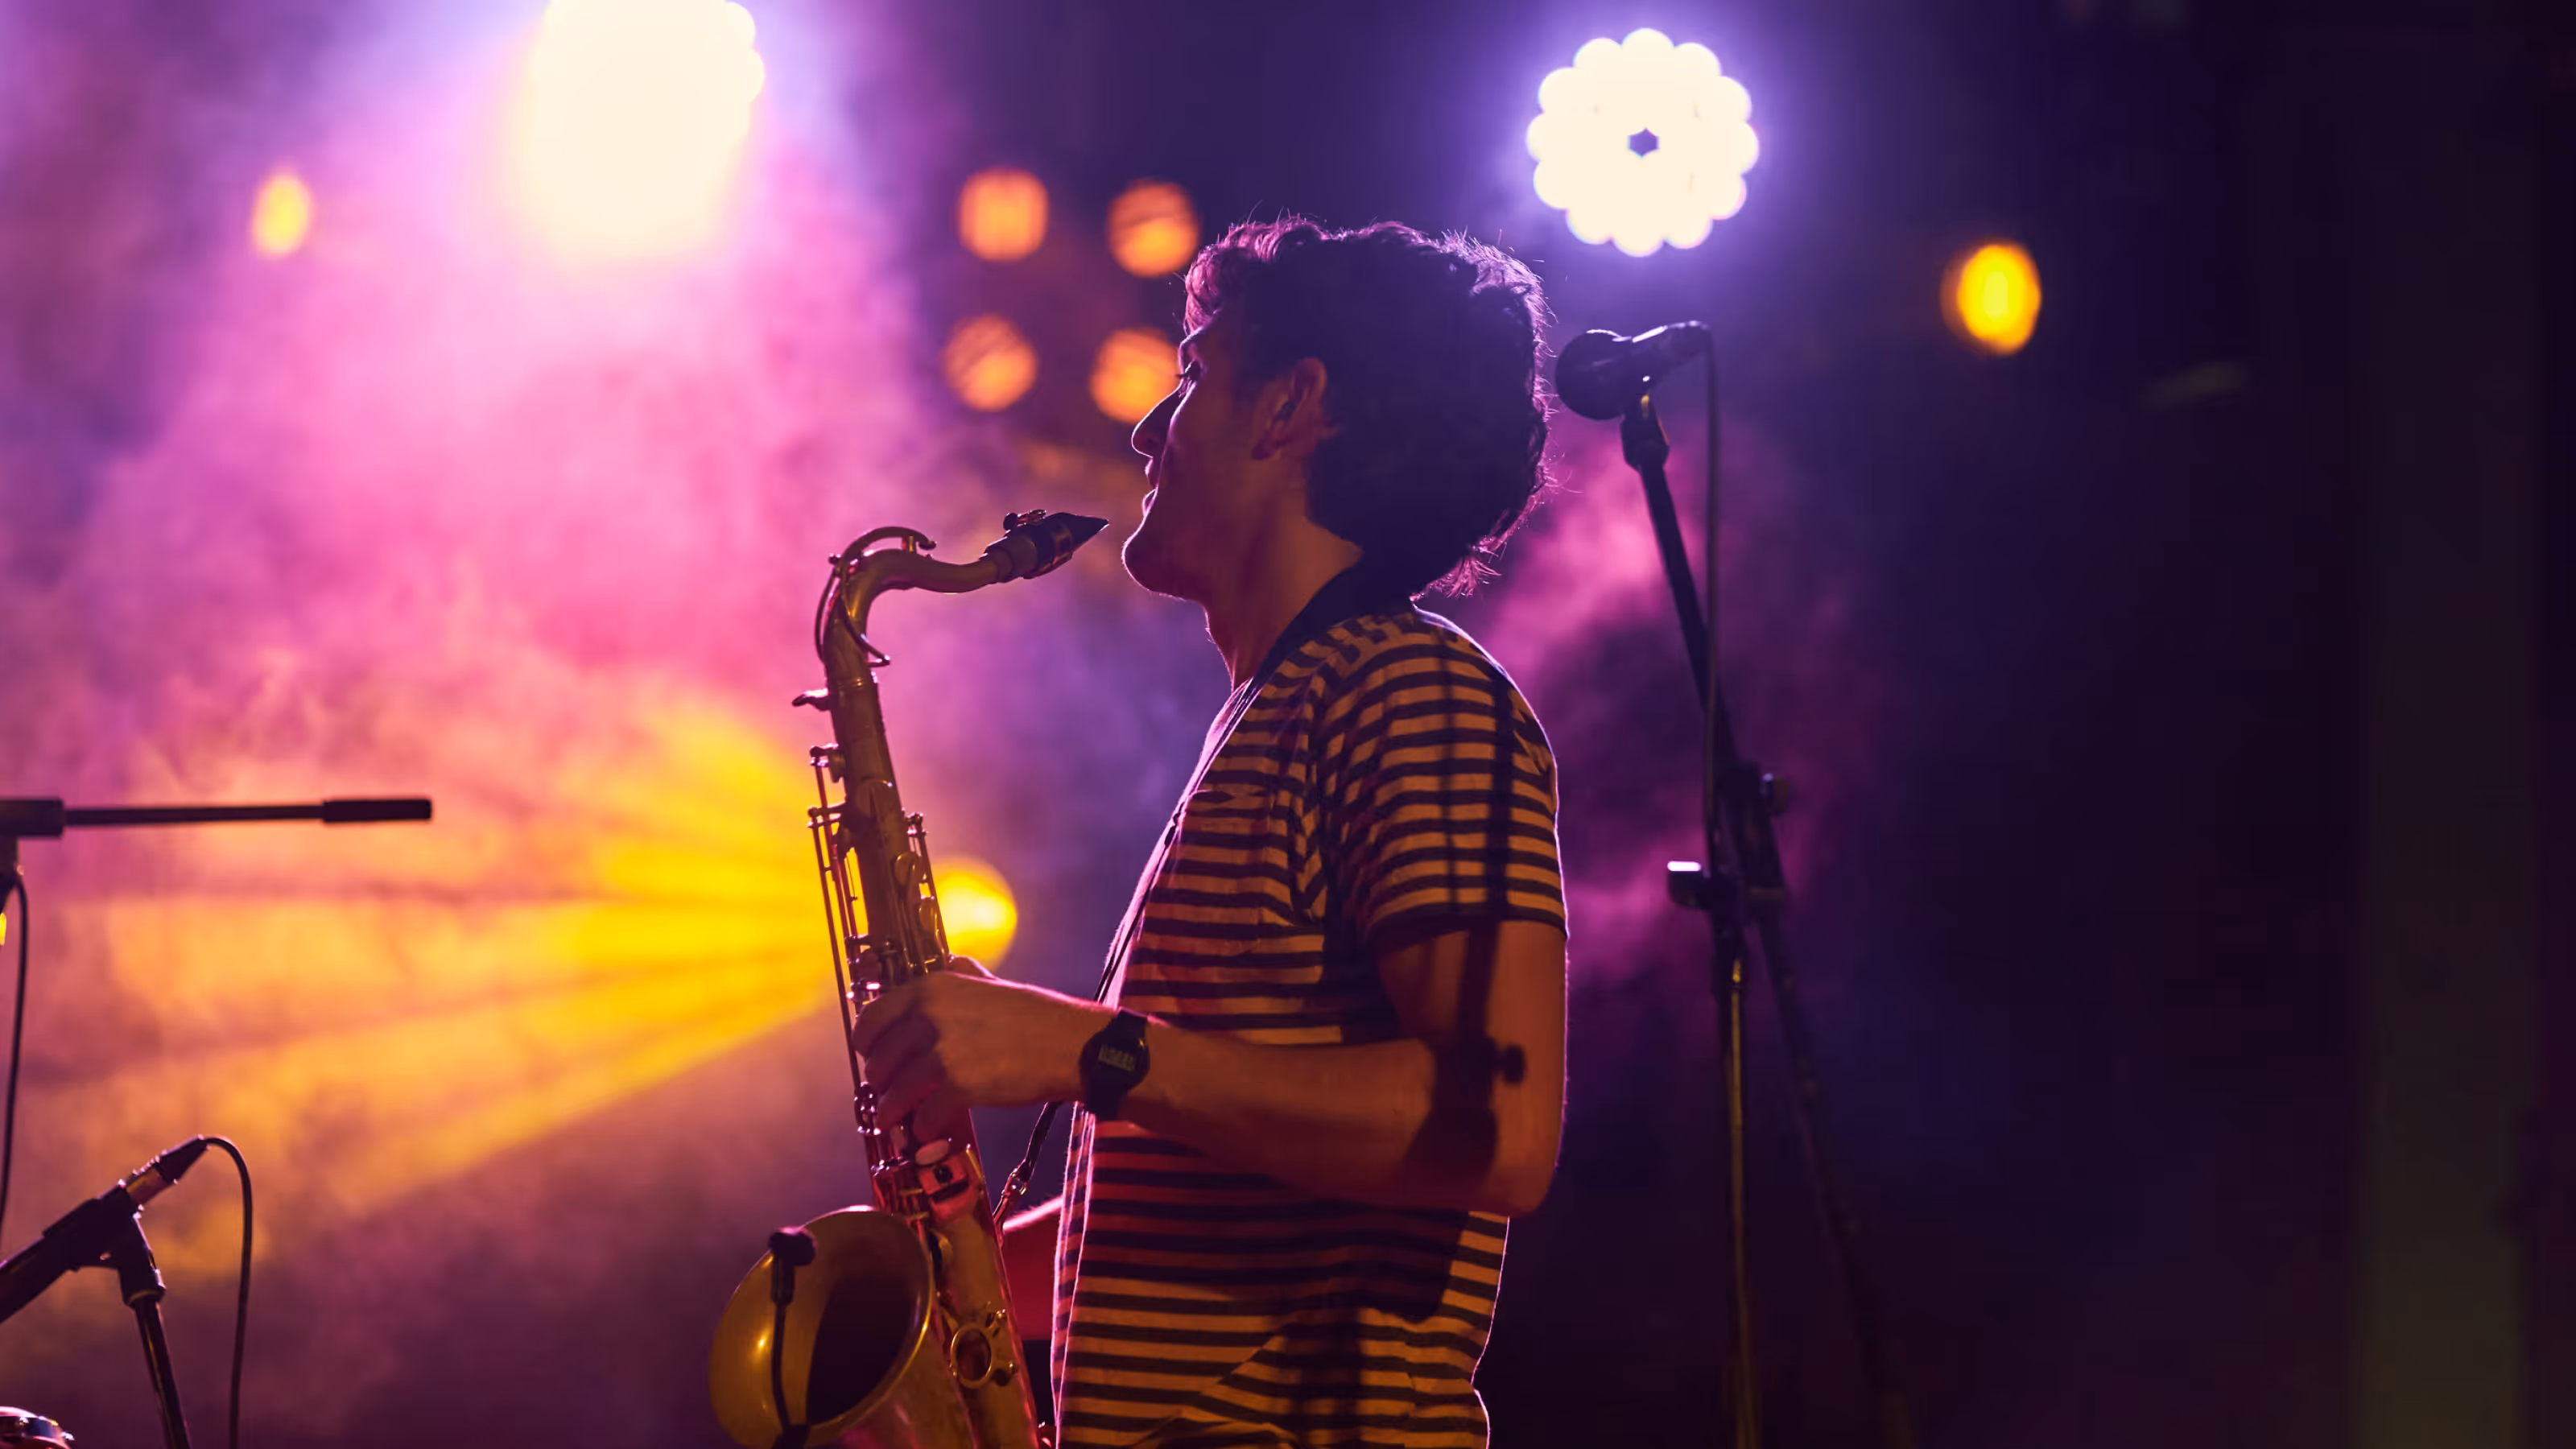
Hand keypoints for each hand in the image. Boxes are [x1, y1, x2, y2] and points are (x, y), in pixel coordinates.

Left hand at [850, 958, 1107, 1140]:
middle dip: (878, 1080)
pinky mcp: (958, 1087)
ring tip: (893, 1120)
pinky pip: (925, 1115)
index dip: (866, 1041)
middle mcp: (930, 1017)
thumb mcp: (991, 982)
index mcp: (933, 988)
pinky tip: (928, 1130)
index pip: (874, 1016)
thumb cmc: (1036, 1014)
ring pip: (895, 1091)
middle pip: (880, 1058)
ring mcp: (943, 1053)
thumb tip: (950, 962)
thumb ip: (963, 974)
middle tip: (884, 1091)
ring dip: (891, 1110)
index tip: (868, 1053)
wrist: (1069, 1044)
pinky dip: (923, 1127)